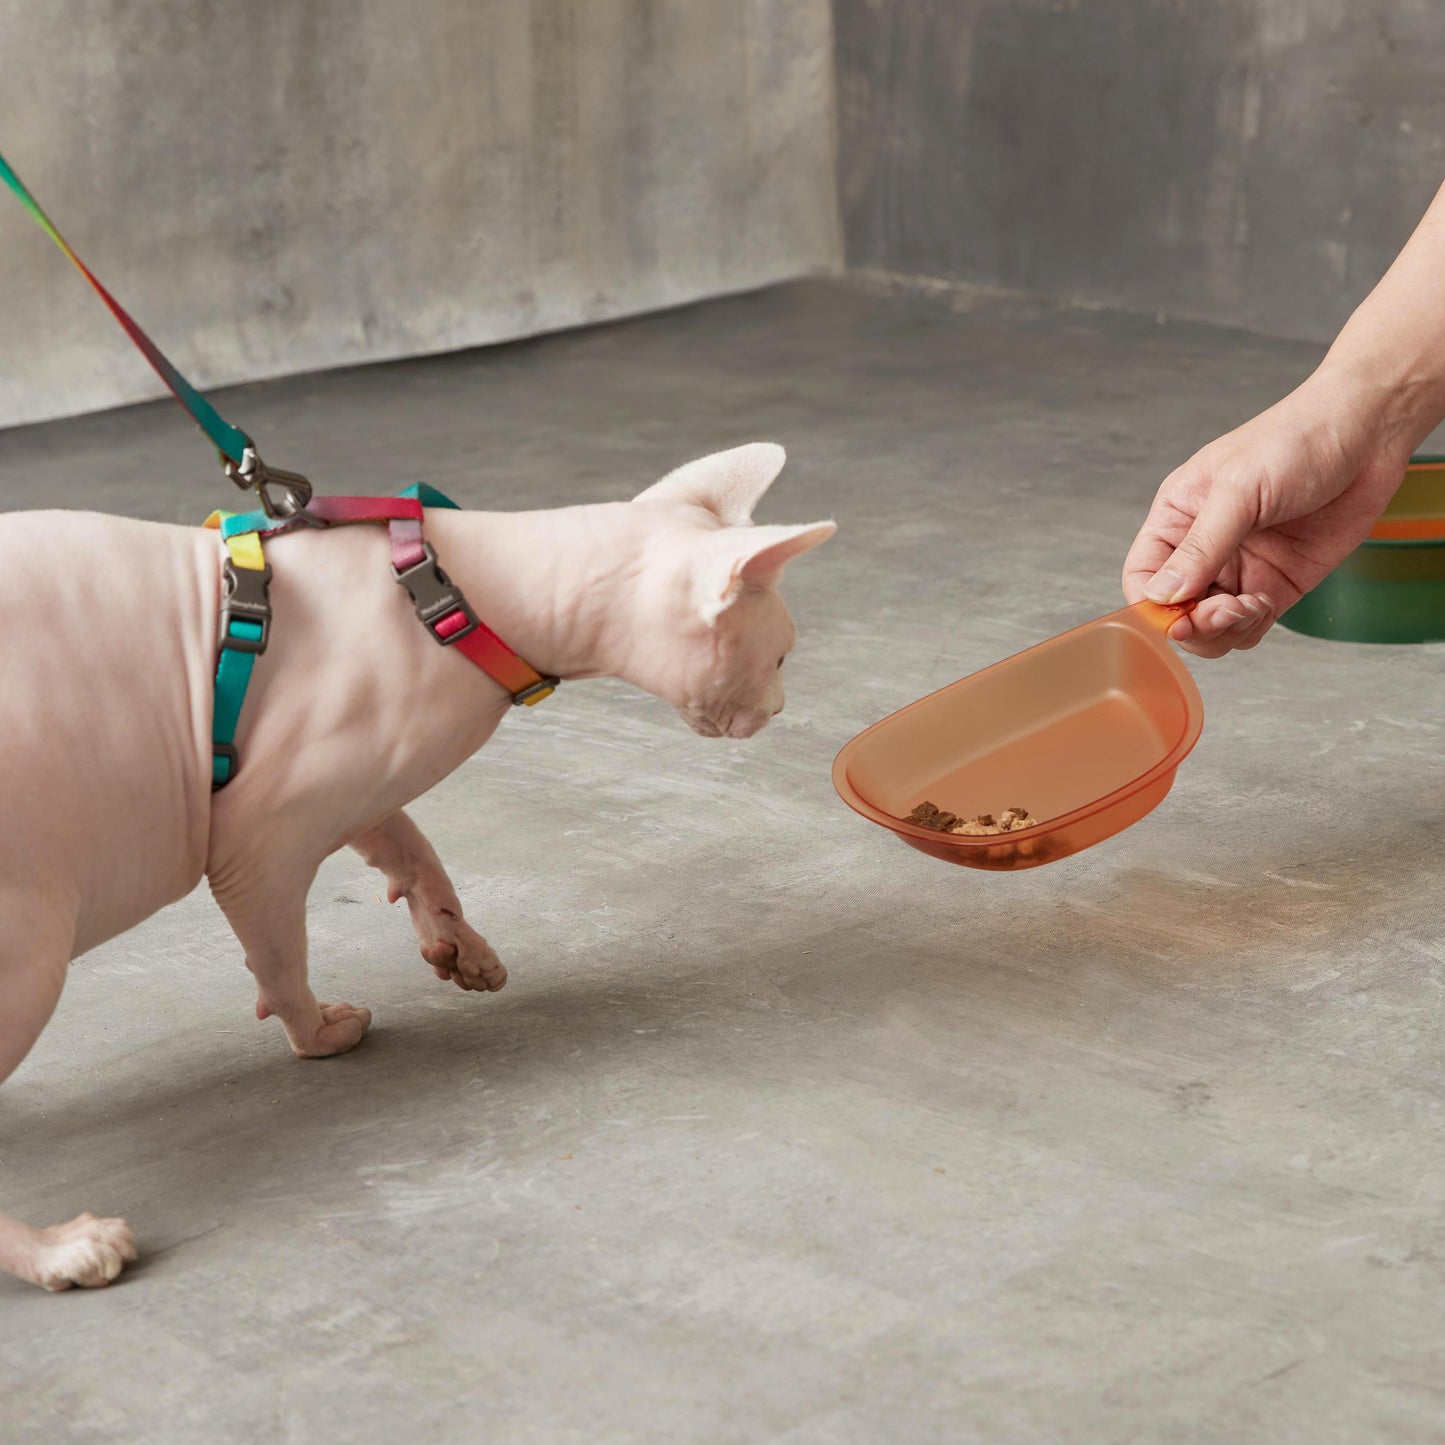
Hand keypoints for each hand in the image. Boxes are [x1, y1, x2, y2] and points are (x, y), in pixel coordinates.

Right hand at [1122, 367, 1413, 656]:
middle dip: (1193, 623)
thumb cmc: (1296, 440)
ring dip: (1224, 630)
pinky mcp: (1276, 584)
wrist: (1368, 433)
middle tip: (1222, 612)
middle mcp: (1203, 548)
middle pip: (1174, 611)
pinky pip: (1248, 626)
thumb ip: (1201, 547)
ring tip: (1250, 606)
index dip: (1153, 605)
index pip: (1143, 577)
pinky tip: (1265, 604)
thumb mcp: (1239, 491)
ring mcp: (1240, 569)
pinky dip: (1250, 628)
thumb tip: (1162, 594)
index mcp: (1177, 518)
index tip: (1178, 616)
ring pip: (1210, 628)